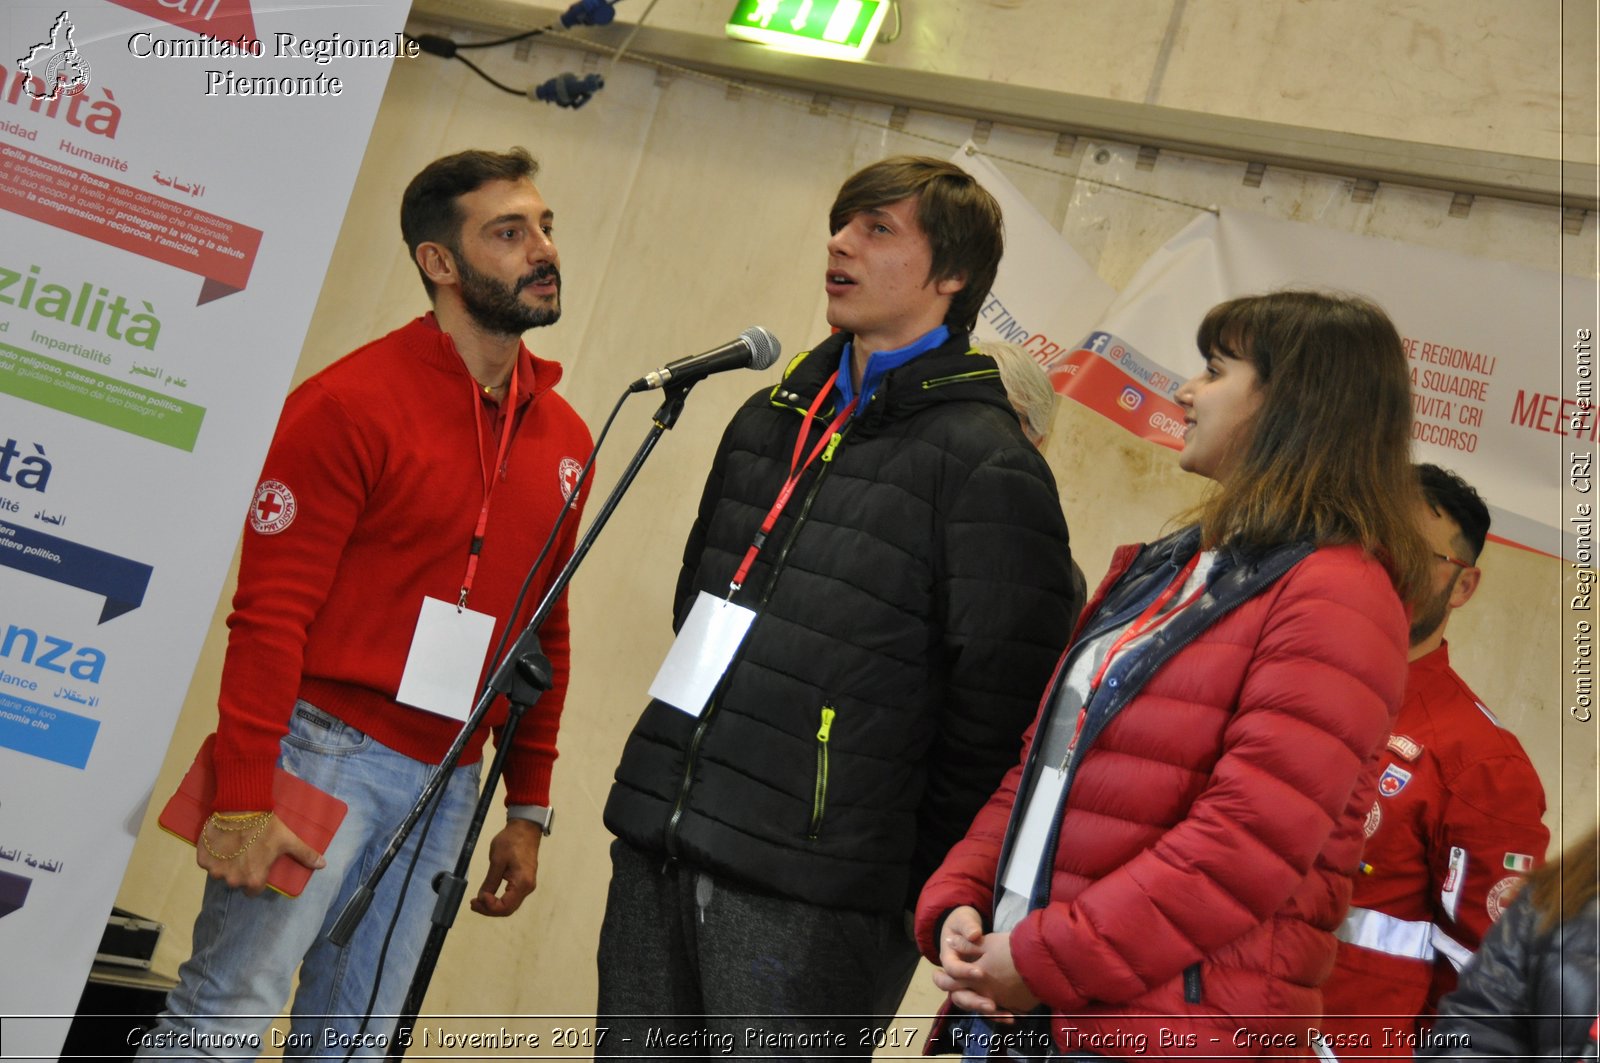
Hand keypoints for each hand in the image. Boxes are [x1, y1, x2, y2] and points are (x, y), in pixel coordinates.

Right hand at [196, 812, 323, 895]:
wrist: (240, 807)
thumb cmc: (266, 826)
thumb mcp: (288, 840)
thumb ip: (305, 854)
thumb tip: (323, 865)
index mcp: (254, 880)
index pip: (254, 890)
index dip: (256, 879)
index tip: (256, 867)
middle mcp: (233, 880)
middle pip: (236, 882)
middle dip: (240, 871)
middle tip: (245, 854)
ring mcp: (215, 870)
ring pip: (220, 873)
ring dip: (225, 864)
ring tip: (232, 847)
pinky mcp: (203, 859)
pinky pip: (206, 862)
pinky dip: (211, 855)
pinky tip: (220, 844)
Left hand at [470, 819, 542, 916]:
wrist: (525, 828)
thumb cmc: (511, 841)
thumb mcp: (497, 860)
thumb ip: (490, 882)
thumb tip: (481, 898)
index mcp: (522, 883)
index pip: (505, 907)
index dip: (488, 907)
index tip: (476, 898)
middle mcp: (527, 888)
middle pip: (508, 909)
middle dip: (489, 909)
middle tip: (473, 903)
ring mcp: (527, 885)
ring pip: (509, 905)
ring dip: (493, 906)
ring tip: (477, 901)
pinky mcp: (524, 882)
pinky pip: (511, 897)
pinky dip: (498, 900)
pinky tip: (487, 896)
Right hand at [932, 907, 1040, 1020]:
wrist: (970, 930)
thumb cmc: (964, 924)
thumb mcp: (964, 921)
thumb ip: (968, 927)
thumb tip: (973, 934)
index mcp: (949, 960)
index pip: (952, 971)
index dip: (964, 973)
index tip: (981, 972)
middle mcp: (956, 978)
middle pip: (959, 996)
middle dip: (975, 1001)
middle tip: (991, 1004)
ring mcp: (968, 987)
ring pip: (974, 1006)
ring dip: (988, 1012)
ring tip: (1006, 1014)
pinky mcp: (982, 992)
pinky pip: (987, 1008)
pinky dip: (999, 1013)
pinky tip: (1012, 1016)